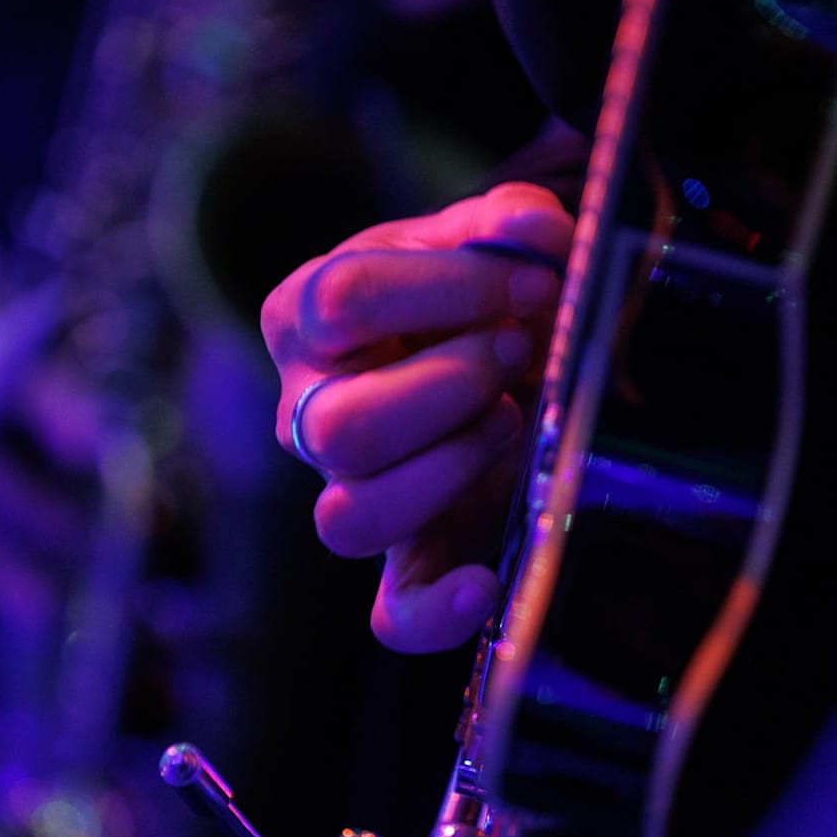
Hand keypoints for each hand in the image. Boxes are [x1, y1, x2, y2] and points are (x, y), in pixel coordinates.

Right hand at [262, 182, 572, 650]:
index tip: (532, 280)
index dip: (446, 290)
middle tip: (517, 353)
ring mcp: (348, 490)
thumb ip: (508, 221)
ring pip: (347, 520)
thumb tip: (532, 231)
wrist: (495, 338)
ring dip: (446, 470)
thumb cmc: (471, 286)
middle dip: (446, 388)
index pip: (341, 303)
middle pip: (334, 428)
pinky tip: (488, 584)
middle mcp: (304, 410)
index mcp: (305, 316)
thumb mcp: (481, 236)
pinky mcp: (406, 556)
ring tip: (512, 420)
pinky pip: (391, 615)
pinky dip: (437, 613)